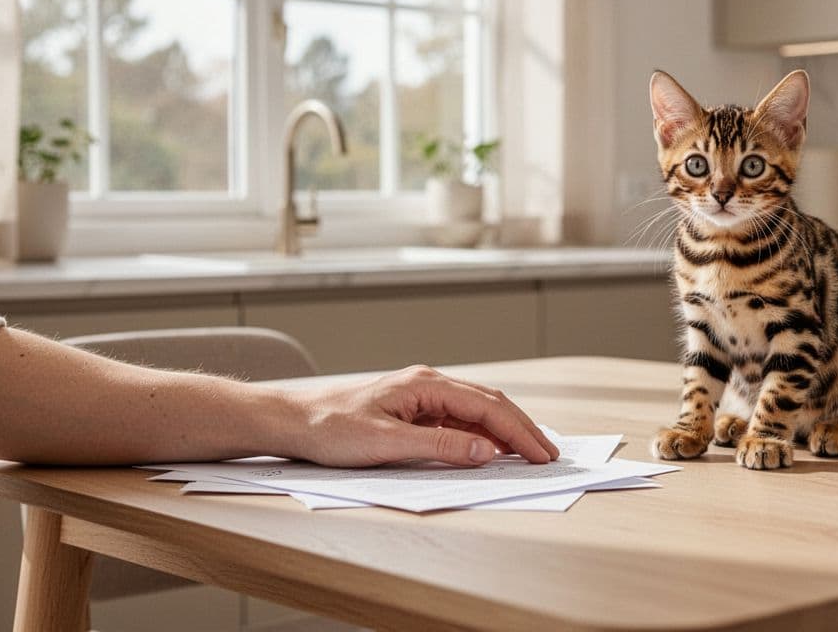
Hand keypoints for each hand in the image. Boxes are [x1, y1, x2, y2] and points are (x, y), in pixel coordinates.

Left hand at [282, 365, 560, 467]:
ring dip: (504, 431)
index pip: (487, 406)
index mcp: (425, 384)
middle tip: (547, 455)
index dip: (519, 431)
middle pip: (489, 403)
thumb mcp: (386, 443)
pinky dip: (481, 434)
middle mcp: (428, 383)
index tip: (541, 454)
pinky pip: (458, 418)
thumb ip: (439, 446)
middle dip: (522, 429)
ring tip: (528, 453)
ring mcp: (421, 395)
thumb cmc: (328, 428)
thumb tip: (486, 451)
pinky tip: (489, 450)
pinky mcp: (412, 409)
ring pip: (477, 409)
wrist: (290, 419)